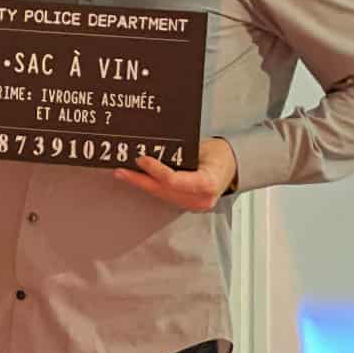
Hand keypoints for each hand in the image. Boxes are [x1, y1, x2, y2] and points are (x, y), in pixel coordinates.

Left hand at [113, 137, 237, 212]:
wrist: (233, 166)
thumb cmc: (220, 154)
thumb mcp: (203, 148)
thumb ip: (181, 152)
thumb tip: (154, 147)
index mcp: (208, 183)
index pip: (175, 180)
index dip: (155, 171)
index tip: (140, 159)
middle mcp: (201, 199)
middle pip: (163, 191)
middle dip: (140, 180)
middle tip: (121, 171)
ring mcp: (195, 205)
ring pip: (162, 195)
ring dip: (142, 184)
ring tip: (124, 174)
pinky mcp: (188, 205)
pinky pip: (166, 196)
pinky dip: (152, 187)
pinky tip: (139, 180)